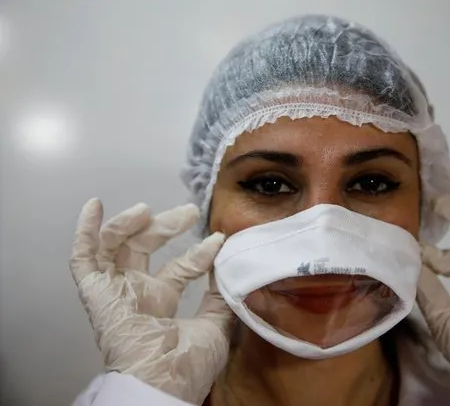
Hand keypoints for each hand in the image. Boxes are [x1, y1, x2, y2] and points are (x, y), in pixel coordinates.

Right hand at [69, 199, 233, 404]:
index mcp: (162, 302)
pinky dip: (85, 232)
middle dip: (166, 225)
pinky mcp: (95, 292)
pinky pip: (82, 259)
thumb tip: (229, 269)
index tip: (219, 239)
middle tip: (189, 210)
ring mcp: (116, 290)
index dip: (199, 252)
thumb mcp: (216, 325)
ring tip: (148, 209)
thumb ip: (221, 297)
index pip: (180, 267)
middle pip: (146, 247)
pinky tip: (94, 207)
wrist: (163, 380)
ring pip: (116, 246)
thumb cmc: (188, 363)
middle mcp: (138, 292)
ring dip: (130, 223)